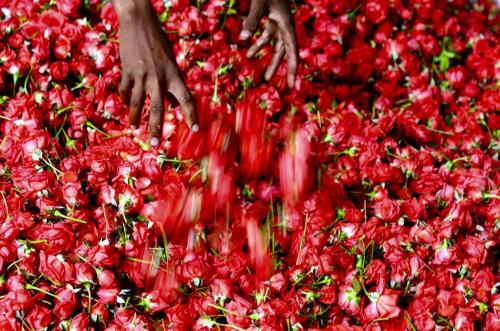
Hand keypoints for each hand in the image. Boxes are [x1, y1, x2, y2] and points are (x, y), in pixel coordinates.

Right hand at [114, 0, 197, 145]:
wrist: (138, 22)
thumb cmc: (158, 42)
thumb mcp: (170, 62)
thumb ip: (173, 84)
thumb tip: (175, 105)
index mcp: (174, 75)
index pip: (186, 99)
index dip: (191, 115)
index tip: (195, 130)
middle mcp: (159, 78)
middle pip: (158, 108)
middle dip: (156, 128)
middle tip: (155, 143)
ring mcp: (142, 75)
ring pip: (137, 103)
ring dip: (135, 118)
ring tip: (134, 129)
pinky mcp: (127, 71)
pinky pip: (125, 91)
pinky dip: (124, 100)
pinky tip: (124, 107)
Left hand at [240, 0, 297, 87]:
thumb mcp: (258, 5)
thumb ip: (250, 23)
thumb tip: (241, 43)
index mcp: (286, 25)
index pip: (292, 52)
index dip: (293, 70)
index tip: (293, 85)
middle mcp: (285, 27)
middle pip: (286, 53)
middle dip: (284, 70)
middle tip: (288, 88)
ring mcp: (279, 23)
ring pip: (276, 47)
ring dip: (270, 61)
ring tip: (265, 78)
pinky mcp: (272, 19)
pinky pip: (267, 37)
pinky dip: (258, 45)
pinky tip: (249, 54)